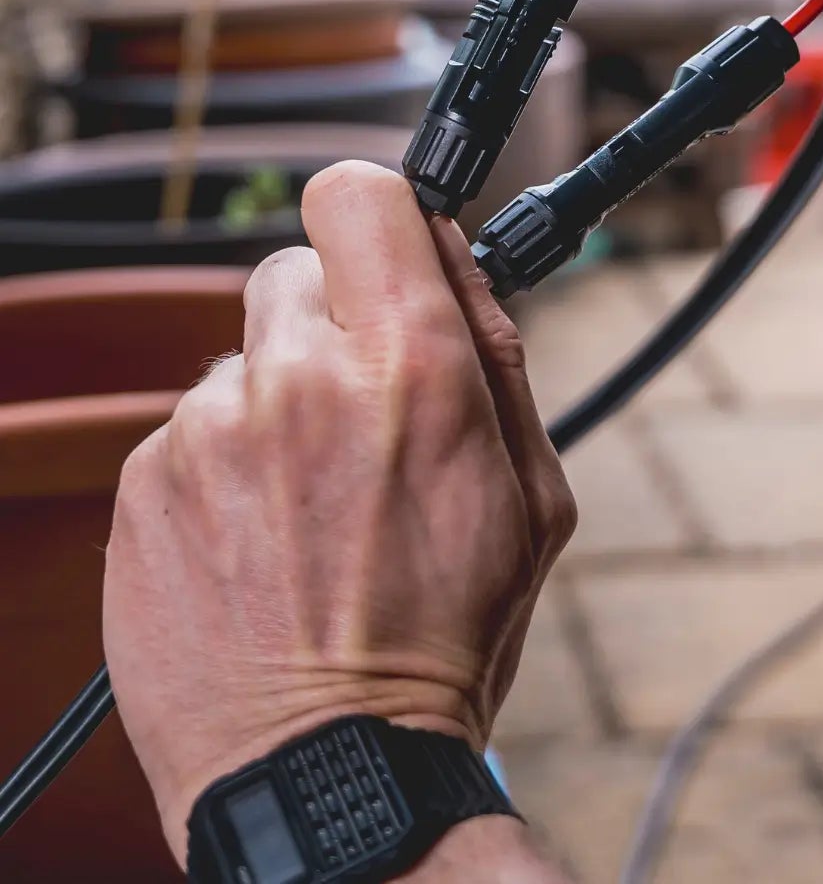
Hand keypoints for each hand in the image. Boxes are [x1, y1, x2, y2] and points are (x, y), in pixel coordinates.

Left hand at [103, 163, 576, 866]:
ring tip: (307, 512)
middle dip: (330, 325)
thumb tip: (451, 256)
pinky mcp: (143, 485)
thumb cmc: (446, 639)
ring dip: (272, 408)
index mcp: (412, 365)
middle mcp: (300, 376)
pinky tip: (257, 547)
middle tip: (357, 416)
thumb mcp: (533, 494)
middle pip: (295, 270)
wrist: (329, 775)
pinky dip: (218, 474)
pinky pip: (185, 435)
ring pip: (240, 362)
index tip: (383, 258)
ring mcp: (207, 430)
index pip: (361, 193)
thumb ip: (495, 351)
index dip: (376, 219)